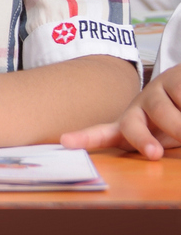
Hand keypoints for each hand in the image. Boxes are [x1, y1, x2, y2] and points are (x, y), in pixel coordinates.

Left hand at [61, 64, 180, 159]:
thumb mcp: (162, 139)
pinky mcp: (172, 79)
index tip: (65, 142)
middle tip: (152, 154)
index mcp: (132, 126)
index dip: (85, 139)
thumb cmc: (177, 120)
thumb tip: (152, 155)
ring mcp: (155, 92)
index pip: (103, 134)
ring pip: (167, 116)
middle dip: (141, 141)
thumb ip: (153, 146)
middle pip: (133, 126)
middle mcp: (139, 108)